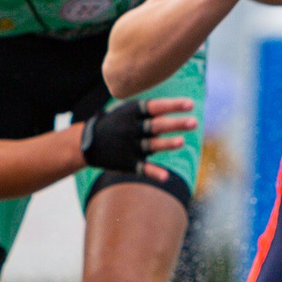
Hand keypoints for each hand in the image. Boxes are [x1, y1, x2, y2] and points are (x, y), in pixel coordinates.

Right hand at [77, 97, 197, 171]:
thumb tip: (180, 105)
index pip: (155, 107)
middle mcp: (132, 128)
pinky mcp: (127, 162)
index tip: (191, 104)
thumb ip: (151, 111)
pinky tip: (165, 177)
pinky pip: (142, 168)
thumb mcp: (128, 111)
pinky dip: (153, 173)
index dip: (172, 105)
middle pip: (156, 126)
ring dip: (166, 144)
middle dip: (175, 124)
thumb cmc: (116, 123)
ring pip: (151, 145)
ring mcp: (130, 146)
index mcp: (133, 113)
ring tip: (181, 142)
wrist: (87, 143)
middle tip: (194, 123)